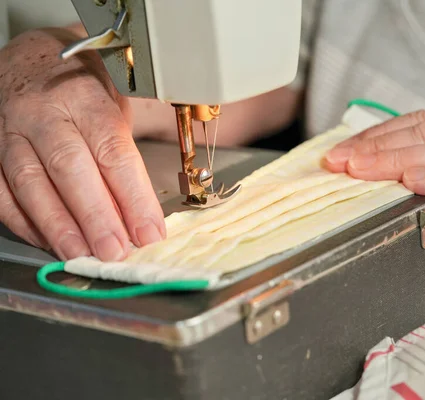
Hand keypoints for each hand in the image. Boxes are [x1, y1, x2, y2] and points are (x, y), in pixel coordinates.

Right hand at [0, 28, 164, 260]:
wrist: (30, 62)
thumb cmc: (81, 89)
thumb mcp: (116, 105)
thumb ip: (123, 156)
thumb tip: (139, 215)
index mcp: (85, 97)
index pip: (113, 151)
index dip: (133, 197)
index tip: (149, 231)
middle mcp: (43, 112)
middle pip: (69, 169)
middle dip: (95, 217)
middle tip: (114, 251)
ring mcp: (9, 131)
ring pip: (30, 183)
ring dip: (58, 226)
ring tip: (82, 254)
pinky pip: (1, 193)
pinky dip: (25, 223)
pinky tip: (49, 242)